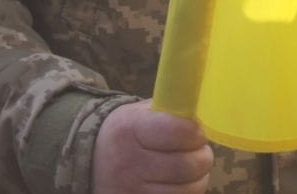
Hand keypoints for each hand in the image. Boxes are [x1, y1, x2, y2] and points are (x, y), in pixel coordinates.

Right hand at [91, 100, 212, 193]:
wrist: (93, 160)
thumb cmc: (129, 132)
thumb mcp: (142, 113)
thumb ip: (172, 111)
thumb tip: (201, 118)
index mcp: (130, 130)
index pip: (177, 132)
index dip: (195, 133)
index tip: (197, 132)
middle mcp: (128, 163)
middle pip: (186, 166)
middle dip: (202, 157)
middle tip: (200, 152)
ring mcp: (130, 190)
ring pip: (186, 190)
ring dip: (198, 179)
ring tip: (192, 169)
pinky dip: (185, 193)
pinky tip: (180, 183)